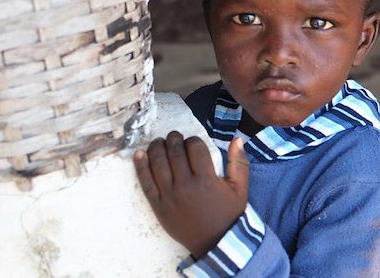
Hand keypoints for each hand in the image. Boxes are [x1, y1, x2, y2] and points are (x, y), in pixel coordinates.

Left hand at [134, 132, 249, 258]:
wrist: (215, 242)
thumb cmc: (228, 213)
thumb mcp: (240, 188)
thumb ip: (239, 162)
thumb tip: (237, 138)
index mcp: (206, 179)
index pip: (195, 147)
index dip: (193, 140)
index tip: (192, 142)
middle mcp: (186, 185)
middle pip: (174, 152)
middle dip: (173, 138)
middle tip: (174, 136)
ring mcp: (170, 196)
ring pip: (157, 163)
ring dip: (156, 147)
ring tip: (158, 142)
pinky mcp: (158, 206)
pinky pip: (146, 183)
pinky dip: (140, 166)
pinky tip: (139, 155)